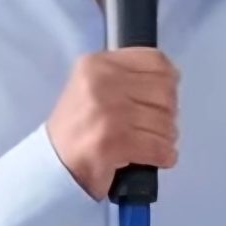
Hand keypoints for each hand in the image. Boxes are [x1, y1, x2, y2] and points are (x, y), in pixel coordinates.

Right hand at [46, 48, 179, 199]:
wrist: (53, 164)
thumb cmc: (80, 125)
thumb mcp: (94, 84)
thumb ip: (127, 75)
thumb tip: (171, 79)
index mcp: (98, 63)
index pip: (156, 61)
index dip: (169, 80)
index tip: (162, 96)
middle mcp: (101, 82)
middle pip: (165, 92)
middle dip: (168, 113)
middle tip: (156, 125)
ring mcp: (107, 113)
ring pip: (165, 122)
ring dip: (166, 137)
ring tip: (151, 142)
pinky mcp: (111, 143)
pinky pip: (159, 148)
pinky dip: (165, 155)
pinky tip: (156, 157)